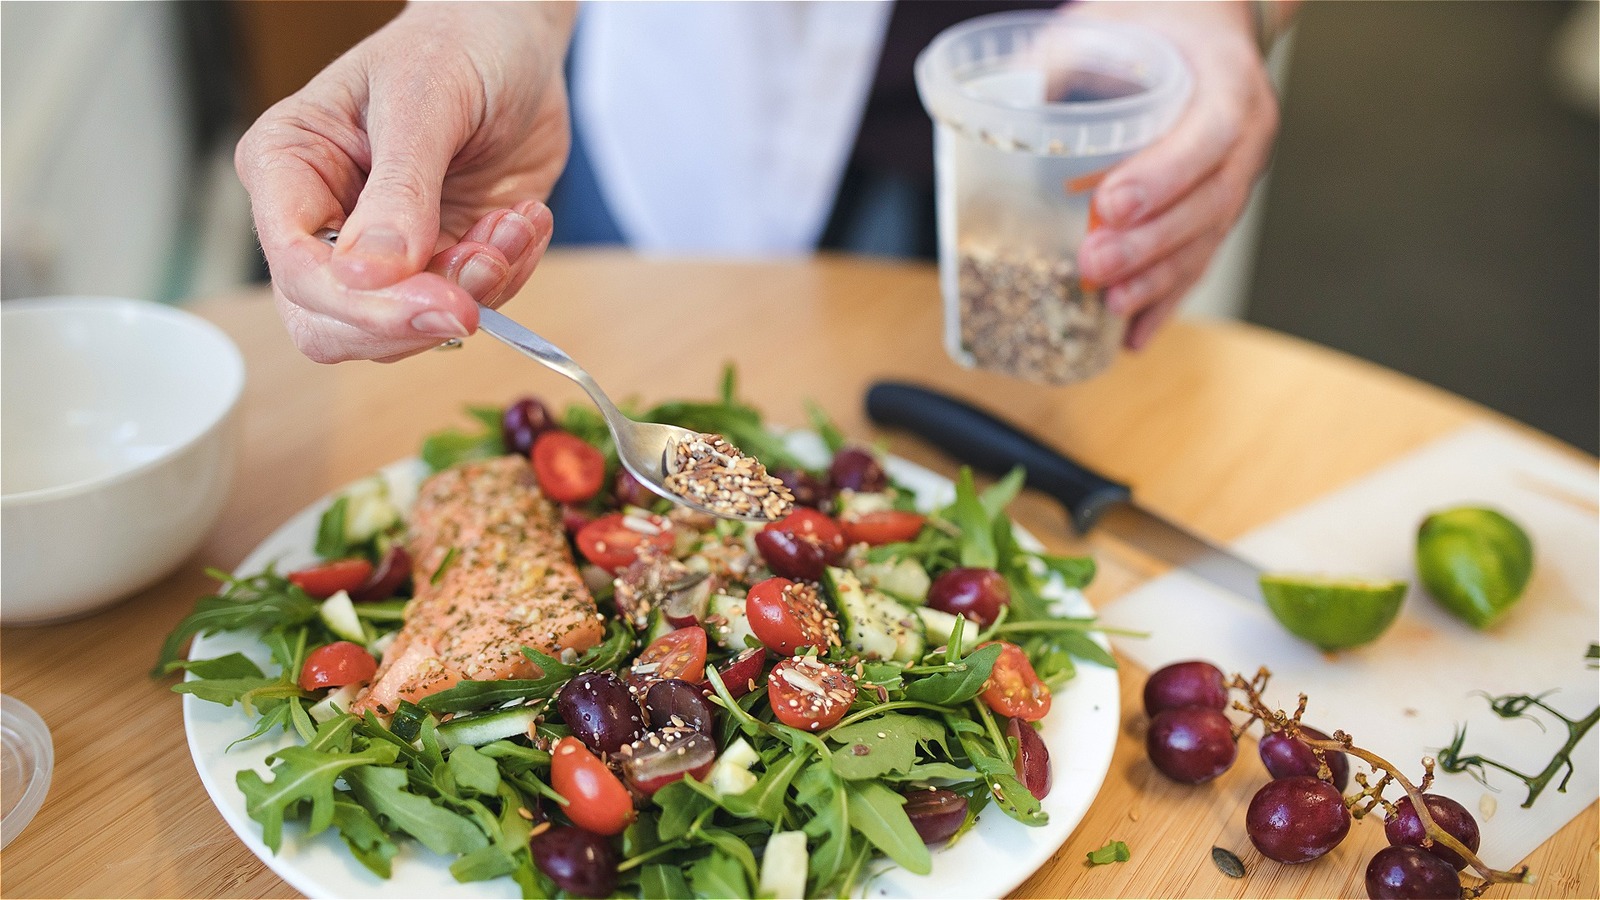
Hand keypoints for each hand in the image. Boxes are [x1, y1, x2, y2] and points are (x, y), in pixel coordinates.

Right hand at [235, 2, 573, 362]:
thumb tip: (366, 276)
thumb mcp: (425, 102)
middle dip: (415, 317)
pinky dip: (506, 276)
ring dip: (475, 288)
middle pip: (333, 324)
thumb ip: (400, 191)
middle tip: (484, 275)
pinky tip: (521, 221)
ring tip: (513, 222)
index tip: (439, 301)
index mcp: (289, 167)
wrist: (517, 46)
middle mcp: (323, 220)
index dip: (361, 302)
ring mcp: (382, 251)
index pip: (297, 267)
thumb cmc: (454, 46)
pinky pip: (464, 307)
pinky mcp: (438, 262)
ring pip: (403, 329)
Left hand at [1067, 1, 1283, 348]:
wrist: (1206, 26)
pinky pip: (1197, 262)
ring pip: (1205, 241)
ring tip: (1110, 306)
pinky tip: (1132, 335)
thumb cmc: (1157, 24)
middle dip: (1150, 243)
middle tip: (1093, 264)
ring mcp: (1238, 179)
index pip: (1207, 137)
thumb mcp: (1113, 19)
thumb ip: (1064, 54)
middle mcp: (1246, 138)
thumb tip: (1002, 99)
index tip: (1110, 204)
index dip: (1162, 177)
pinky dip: (1164, 302)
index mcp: (1228, 84)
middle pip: (1209, 203)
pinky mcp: (1217, 211)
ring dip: (1157, 281)